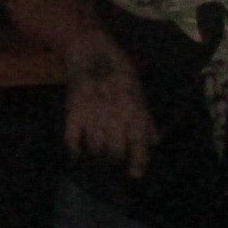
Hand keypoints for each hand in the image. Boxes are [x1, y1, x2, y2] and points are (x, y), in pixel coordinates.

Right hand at [62, 40, 157, 176]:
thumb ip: (145, 119)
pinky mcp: (73, 113)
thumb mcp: (139, 92)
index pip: (139, 147)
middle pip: (115, 153)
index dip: (137, 164)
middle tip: (111, 166)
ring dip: (96, 158)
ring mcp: (93, 117)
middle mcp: (116, 119)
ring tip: (95, 161)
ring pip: (95, 150)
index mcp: (135, 113)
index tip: (134, 175)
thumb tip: (154, 140)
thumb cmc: (120, 70)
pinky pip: (72, 140)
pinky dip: (74, 151)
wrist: (91, 52)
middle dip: (114, 162)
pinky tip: (76, 155)